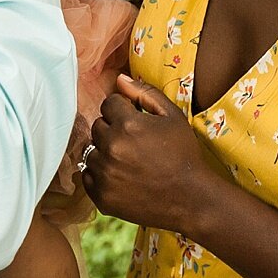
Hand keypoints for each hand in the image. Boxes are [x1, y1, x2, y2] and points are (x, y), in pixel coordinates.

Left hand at [83, 75, 222, 235]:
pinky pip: (88, 176)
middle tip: (136, 142)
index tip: (138, 121)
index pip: (109, 103)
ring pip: (91, 151)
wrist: (190, 197)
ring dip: (106, 151)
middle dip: (114, 129)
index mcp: (127, 124)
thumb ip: (144, 93)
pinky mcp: (101, 196)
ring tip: (130, 160)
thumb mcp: (172, 116)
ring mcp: (104, 174)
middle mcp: (111, 148)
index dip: (124, 109)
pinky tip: (123, 175)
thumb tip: (119, 80)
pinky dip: (101, 174)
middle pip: (98, 126)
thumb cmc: (183, 153)